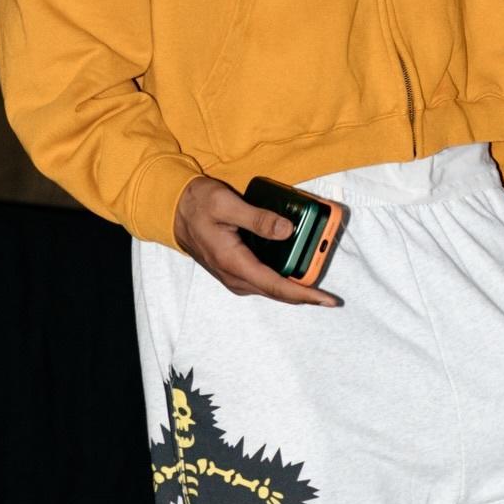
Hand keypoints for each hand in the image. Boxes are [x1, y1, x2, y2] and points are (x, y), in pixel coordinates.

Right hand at [174, 176, 338, 306]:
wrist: (173, 211)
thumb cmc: (198, 204)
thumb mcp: (226, 203)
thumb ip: (257, 218)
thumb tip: (287, 230)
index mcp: (234, 263)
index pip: (277, 286)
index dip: (305, 295)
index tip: (328, 300)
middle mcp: (235, 277)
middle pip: (278, 292)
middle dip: (305, 292)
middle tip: (330, 292)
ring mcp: (234, 277)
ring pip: (272, 288)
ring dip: (294, 286)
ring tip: (317, 277)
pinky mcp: (235, 272)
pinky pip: (264, 281)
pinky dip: (282, 278)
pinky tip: (296, 268)